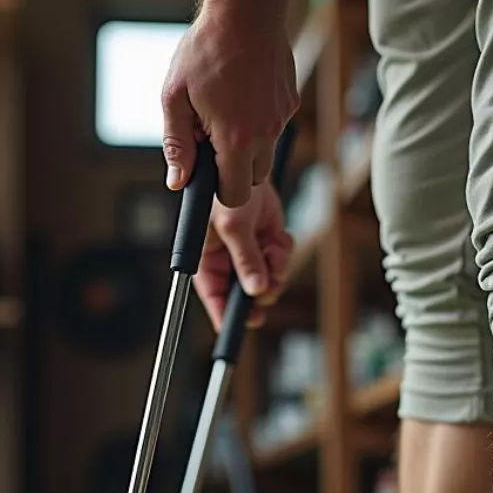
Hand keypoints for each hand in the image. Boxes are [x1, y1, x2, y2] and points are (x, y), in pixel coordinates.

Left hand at [161, 6, 297, 208]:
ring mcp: (281, 118)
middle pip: (252, 178)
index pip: (234, 195)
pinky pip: (273, 126)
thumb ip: (176, 145)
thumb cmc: (206, 49)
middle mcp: (265, 134)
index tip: (207, 168)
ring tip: (226, 107)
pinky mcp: (291, 102)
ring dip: (246, 144)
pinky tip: (243, 89)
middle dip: (233, 167)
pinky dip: (258, 120)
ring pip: (264, 153)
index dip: (218, 188)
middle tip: (212, 133)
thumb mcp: (175, 97)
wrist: (246, 7)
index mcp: (236, 139)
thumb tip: (178, 183)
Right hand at [194, 181, 293, 329]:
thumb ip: (246, 260)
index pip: (214, 297)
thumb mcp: (234, 226)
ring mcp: (249, 253)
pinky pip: (281, 260)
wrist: (247, 166)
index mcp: (209, 260)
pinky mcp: (267, 242)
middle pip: (245, 295)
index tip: (241, 326)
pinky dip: (284, 251)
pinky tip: (278, 236)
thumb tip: (256, 290)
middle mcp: (228, 262)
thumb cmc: (224, 189)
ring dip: (276, 269)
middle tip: (269, 286)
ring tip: (274, 247)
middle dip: (260, 291)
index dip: (226, 315)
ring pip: (268, 280)